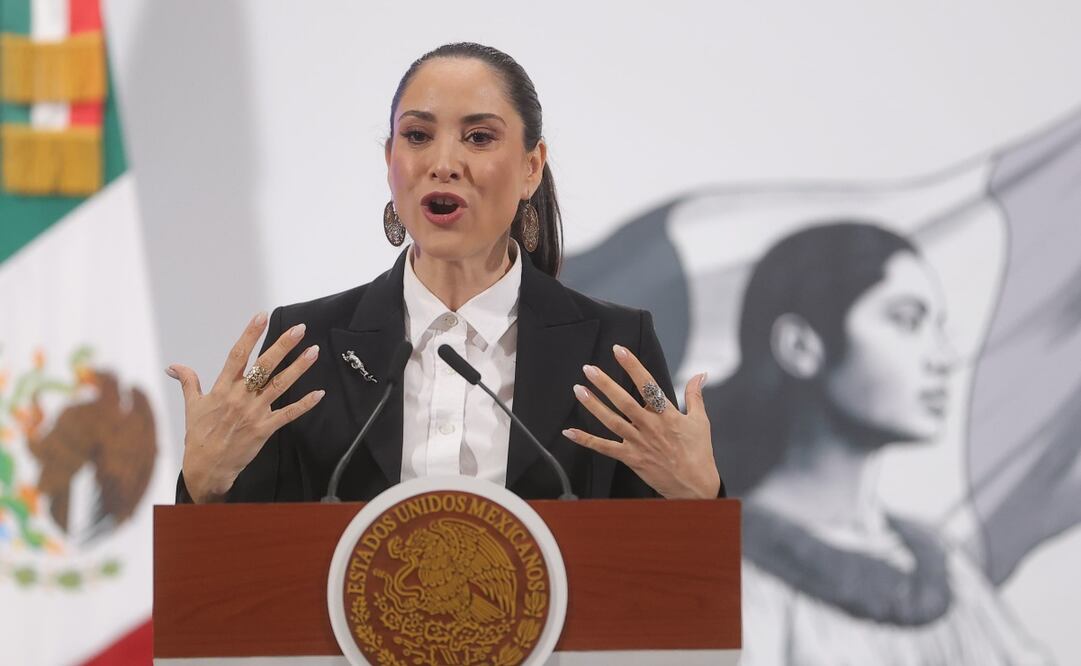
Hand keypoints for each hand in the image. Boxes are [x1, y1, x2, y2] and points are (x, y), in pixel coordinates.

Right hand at [166, 312, 324, 502]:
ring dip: (299, 367)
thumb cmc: (199, 436)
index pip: (238, 355)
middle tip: (298, 329)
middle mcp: (240, 397)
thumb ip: (188, 382)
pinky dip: (304, 404)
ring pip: (280, 385)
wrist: (207, 467)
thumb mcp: (192, 406)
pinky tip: (319, 393)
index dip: (250, 334)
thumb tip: (174, 366)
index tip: (261, 316)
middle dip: (282, 346)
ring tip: (313, 351)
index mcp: (222, 388)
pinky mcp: (265, 428)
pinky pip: (288, 414)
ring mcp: (254, 412)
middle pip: (264, 366)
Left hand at [562, 344, 718, 498]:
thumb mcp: (700, 421)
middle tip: (588, 369)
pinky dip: (586, 440)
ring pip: (611, 421)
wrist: (695, 487)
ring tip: (578, 389)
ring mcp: (639, 443)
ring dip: (593, 405)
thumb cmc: (699, 453)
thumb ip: (695, 395)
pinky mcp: (631, 458)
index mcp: (668, 415)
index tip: (619, 351)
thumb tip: (700, 374)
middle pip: (624, 401)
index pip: (648, 385)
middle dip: (605, 383)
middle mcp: (650, 427)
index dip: (633, 366)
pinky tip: (570, 432)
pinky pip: (604, 448)